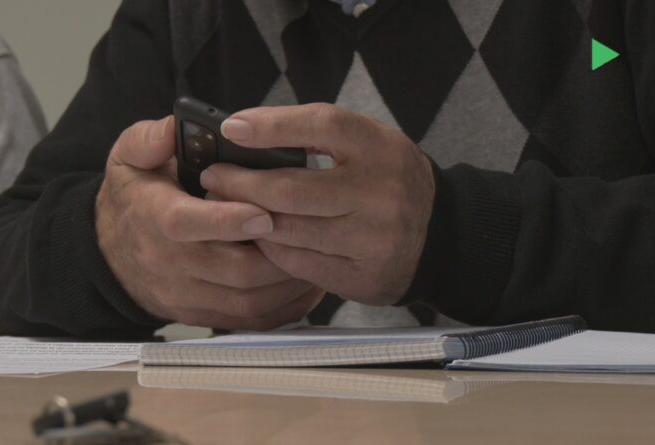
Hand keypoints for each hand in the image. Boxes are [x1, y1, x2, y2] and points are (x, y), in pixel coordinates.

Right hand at [96, 116, 323, 329]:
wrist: (111, 255)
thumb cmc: (135, 197)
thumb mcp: (130, 157)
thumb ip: (151, 138)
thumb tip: (175, 127)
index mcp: (153, 217)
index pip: (187, 225)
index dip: (228, 221)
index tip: (265, 213)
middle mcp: (169, 263)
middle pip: (233, 270)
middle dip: (278, 254)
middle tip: (313, 231)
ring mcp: (187, 296)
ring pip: (249, 300)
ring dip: (290, 281)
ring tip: (320, 253)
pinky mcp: (204, 316)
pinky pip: (252, 321)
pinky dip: (286, 307)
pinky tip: (309, 284)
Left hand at [200, 104, 434, 305]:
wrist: (440, 235)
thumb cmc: (389, 180)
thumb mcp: (371, 145)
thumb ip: (322, 138)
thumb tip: (250, 133)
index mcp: (381, 149)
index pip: (323, 126)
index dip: (273, 125)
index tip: (232, 128)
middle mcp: (381, 194)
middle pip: (293, 188)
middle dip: (241, 184)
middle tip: (213, 177)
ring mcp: (373, 239)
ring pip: (290, 231)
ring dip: (249, 219)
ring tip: (226, 207)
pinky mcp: (362, 275)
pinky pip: (298, 263)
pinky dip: (270, 249)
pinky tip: (257, 237)